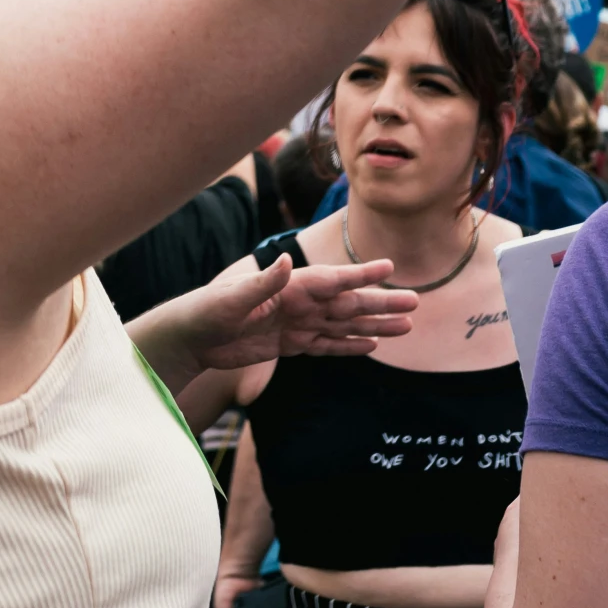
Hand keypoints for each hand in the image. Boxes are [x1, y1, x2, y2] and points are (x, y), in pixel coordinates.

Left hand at [158, 251, 416, 380]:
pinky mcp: (290, 345)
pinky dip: (351, 346)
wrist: (191, 337)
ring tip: (406, 327)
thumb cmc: (207, 311)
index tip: (390, 267)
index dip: (362, 274)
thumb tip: (288, 261)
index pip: (333, 279)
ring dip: (374, 325)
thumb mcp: (233, 298)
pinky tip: (373, 345)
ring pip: (345, 325)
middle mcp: (299, 303)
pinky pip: (328, 346)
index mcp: (289, 287)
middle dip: (382, 303)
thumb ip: (264, 283)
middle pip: (348, 303)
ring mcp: (297, 324)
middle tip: (416, 302)